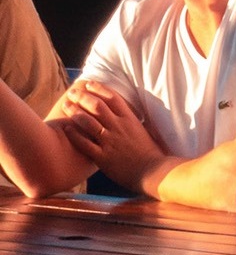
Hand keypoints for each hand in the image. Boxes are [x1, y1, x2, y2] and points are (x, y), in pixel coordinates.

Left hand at [60, 80, 174, 194]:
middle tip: (72, 92)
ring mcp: (110, 141)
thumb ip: (132, 121)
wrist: (152, 170)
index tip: (89, 84)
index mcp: (130, 119)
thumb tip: (126, 113)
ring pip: (88, 122)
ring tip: (66, 106)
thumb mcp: (143, 130)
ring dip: (75, 112)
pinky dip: (74, 135)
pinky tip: (66, 128)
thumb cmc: (150, 152)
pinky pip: (84, 144)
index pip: (113, 98)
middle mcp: (118, 127)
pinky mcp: (102, 157)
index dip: (99, 89)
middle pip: (97, 106)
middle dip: (83, 97)